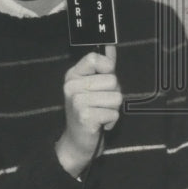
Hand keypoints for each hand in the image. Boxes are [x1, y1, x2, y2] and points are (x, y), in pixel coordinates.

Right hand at [56, 45, 120, 176]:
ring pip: (116, 97)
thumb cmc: (88, 110)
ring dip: (113, 109)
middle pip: (112, 80)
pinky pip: (114, 113)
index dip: (107, 67)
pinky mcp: (85, 116)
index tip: (106, 77)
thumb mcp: (93, 85)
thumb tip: (110, 46)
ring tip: (101, 114)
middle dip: (114, 94)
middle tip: (101, 104)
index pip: (94, 58)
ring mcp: (77, 101)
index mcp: (72, 75)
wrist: (77, 142)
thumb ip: (103, 66)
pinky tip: (100, 124)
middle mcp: (71, 86)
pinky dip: (111, 120)